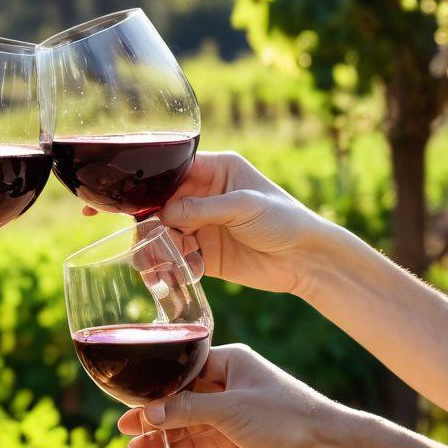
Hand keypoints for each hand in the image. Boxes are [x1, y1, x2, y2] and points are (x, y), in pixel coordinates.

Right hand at [118, 344, 351, 447]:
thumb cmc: (285, 415)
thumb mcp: (231, 409)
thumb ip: (188, 410)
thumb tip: (150, 412)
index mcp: (228, 365)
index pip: (182, 376)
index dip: (155, 395)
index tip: (132, 413)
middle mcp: (230, 390)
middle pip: (184, 409)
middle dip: (159, 428)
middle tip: (133, 443)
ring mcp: (237, 420)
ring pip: (196, 436)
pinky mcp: (245, 447)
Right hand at [158, 151, 334, 293]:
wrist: (307, 260)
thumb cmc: (283, 220)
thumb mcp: (244, 206)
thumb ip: (202, 208)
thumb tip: (162, 215)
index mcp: (215, 171)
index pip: (172, 173)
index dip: (154, 189)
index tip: (141, 208)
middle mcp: (203, 197)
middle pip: (161, 207)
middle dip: (152, 227)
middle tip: (150, 246)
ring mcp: (202, 227)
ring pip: (164, 236)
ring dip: (157, 251)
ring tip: (159, 267)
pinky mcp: (204, 255)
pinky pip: (177, 260)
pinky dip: (171, 268)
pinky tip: (176, 276)